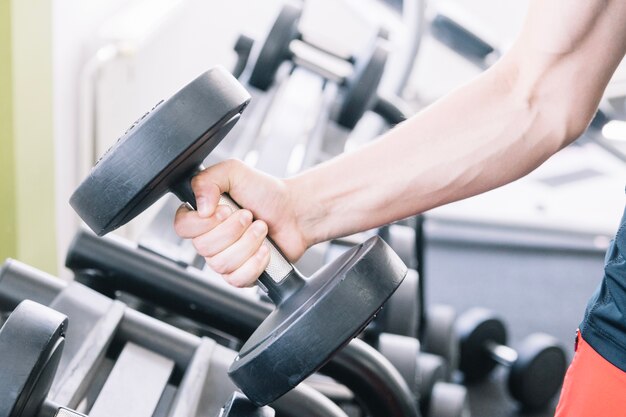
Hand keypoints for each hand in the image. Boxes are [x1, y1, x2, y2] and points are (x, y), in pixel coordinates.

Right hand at [174, 159, 308, 286]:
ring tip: (261, 229)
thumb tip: (200, 208)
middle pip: (203, 247)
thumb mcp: (234, 172)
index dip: (203, 222)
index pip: (182, 227)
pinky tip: (265, 249)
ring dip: (247, 243)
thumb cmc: (265, 192)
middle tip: (249, 216)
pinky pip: (237, 279)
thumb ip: (207, 180)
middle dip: (233, 229)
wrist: (295, 212)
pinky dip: (255, 263)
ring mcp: (224, 258)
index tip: (225, 209)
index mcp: (203, 215)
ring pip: (221, 264)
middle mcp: (209, 239)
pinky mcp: (242, 274)